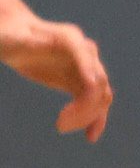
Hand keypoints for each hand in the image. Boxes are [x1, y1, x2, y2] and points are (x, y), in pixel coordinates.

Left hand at [0, 10, 109, 141]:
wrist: (12, 32)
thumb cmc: (9, 35)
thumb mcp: (15, 40)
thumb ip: (28, 44)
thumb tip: (31, 45)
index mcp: (72, 40)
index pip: (90, 69)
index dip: (85, 93)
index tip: (68, 115)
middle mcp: (85, 52)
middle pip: (99, 85)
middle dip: (85, 109)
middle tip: (60, 126)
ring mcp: (85, 66)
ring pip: (101, 95)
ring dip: (92, 116)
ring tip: (69, 130)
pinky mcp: (79, 79)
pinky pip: (94, 100)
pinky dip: (95, 118)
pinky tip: (91, 135)